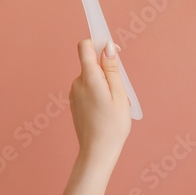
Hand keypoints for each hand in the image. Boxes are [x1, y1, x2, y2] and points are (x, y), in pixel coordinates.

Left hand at [69, 39, 131, 167]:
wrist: (98, 151)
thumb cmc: (113, 125)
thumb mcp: (119, 94)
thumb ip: (112, 69)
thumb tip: (107, 47)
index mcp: (89, 78)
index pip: (85, 47)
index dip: (98, 43)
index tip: (112, 51)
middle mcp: (77, 83)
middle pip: (91, 63)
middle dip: (108, 70)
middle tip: (121, 91)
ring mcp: (74, 93)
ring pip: (92, 78)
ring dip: (105, 84)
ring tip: (115, 105)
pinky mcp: (74, 103)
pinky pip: (88, 89)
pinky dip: (99, 93)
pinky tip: (107, 110)